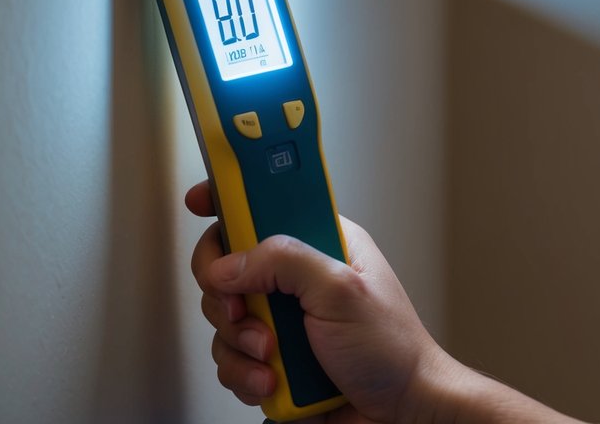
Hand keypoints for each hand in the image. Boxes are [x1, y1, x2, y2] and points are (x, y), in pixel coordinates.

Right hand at [186, 180, 453, 423]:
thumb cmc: (392, 348)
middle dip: (227, 294)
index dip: (229, 198)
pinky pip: (231, 359)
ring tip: (274, 357)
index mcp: (320, 243)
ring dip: (240, 344)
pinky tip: (272, 381)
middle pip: (228, 264)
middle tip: (246, 312)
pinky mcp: (270, 357)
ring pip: (224, 317)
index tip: (199, 202)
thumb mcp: (342, 291)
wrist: (400, 412)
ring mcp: (281, 318)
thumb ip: (284, 263)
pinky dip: (244, 374)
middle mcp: (296, 277)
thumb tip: (229, 263)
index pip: (266, 206)